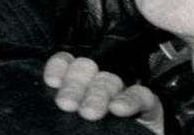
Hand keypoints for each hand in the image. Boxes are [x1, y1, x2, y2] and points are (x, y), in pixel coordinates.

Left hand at [43, 52, 161, 126]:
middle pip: (85, 70)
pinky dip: (129, 99)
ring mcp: (123, 93)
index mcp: (78, 87)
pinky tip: (118, 108)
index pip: (66, 64)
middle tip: (67, 104)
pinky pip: (140, 94)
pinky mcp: (148, 104)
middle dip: (74, 86)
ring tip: (89, 113)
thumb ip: (65, 113)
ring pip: (109, 81)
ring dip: (97, 94)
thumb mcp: (75, 124)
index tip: (51, 82)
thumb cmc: (98, 132)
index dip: (58, 67)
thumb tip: (45, 115)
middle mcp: (98, 85)